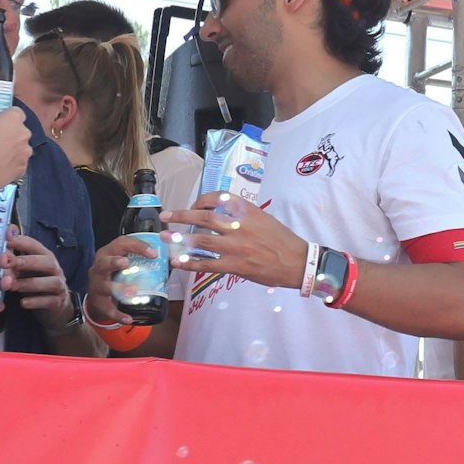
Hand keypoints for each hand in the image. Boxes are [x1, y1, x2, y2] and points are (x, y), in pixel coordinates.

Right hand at [0, 109, 30, 191]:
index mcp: (12, 119)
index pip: (15, 112)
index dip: (5, 117)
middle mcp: (23, 134)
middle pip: (18, 131)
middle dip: (8, 134)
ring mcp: (25, 152)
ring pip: (20, 148)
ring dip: (11, 150)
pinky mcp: (22, 168)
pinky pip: (18, 164)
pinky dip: (11, 165)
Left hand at [0, 232, 73, 326]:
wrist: (54, 306)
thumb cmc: (35, 283)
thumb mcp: (24, 271)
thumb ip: (13, 261)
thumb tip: (2, 244)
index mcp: (45, 257)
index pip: (36, 246)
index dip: (22, 242)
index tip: (6, 240)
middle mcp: (54, 269)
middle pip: (46, 261)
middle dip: (25, 261)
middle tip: (4, 261)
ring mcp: (58, 285)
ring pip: (49, 282)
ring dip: (28, 283)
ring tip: (9, 286)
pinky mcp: (57, 302)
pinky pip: (49, 300)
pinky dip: (36, 301)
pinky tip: (23, 302)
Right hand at [85, 233, 160, 327]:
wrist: (101, 293)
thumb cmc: (120, 272)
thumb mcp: (130, 262)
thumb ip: (150, 260)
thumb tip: (176, 259)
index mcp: (110, 252)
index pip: (122, 243)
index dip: (137, 246)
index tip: (154, 253)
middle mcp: (99, 266)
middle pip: (104, 262)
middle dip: (114, 262)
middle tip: (126, 263)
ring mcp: (96, 284)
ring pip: (104, 286)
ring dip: (119, 289)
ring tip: (132, 292)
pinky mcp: (97, 302)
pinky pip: (107, 309)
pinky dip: (118, 314)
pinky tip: (128, 319)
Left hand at [163, 193, 306, 292]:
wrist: (298, 262)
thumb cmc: (282, 240)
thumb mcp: (265, 219)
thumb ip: (244, 216)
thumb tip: (222, 216)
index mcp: (248, 211)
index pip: (220, 198)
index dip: (202, 200)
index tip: (193, 205)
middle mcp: (240, 226)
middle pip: (204, 217)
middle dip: (181, 216)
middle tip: (165, 217)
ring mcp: (236, 246)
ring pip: (200, 240)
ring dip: (179, 239)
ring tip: (165, 238)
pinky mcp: (235, 266)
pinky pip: (206, 264)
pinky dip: (189, 263)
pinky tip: (178, 262)